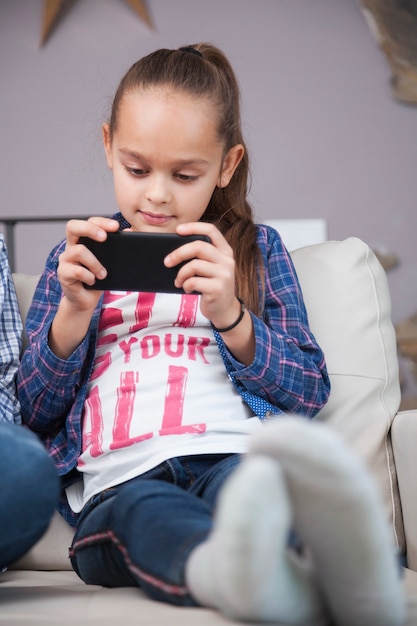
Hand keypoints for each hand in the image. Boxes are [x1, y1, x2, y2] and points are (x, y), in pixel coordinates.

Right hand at [49, 217, 118, 358]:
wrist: (85, 301)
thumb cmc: (97, 278)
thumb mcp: (110, 261)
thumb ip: (116, 247)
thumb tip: (129, 232)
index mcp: (82, 240)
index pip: (89, 222)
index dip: (101, 222)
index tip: (116, 226)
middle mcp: (71, 247)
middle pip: (72, 226)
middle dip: (90, 229)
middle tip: (104, 238)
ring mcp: (65, 260)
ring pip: (78, 251)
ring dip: (95, 262)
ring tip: (103, 273)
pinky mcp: (63, 274)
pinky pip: (76, 271)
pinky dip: (88, 276)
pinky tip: (93, 281)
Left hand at [164, 222, 240, 328]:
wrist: (224, 310)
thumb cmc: (212, 285)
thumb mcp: (210, 268)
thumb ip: (200, 257)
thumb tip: (172, 252)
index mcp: (225, 251)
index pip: (211, 230)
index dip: (194, 227)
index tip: (178, 230)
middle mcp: (227, 260)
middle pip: (198, 247)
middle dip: (178, 253)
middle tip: (167, 262)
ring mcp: (224, 275)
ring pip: (194, 265)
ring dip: (180, 274)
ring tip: (177, 281)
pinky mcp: (218, 289)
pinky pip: (194, 282)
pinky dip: (185, 286)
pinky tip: (186, 289)